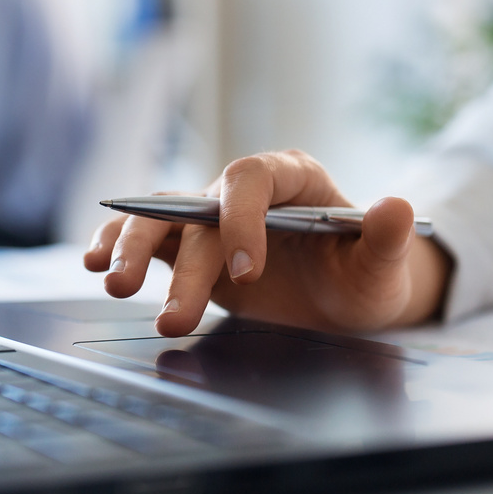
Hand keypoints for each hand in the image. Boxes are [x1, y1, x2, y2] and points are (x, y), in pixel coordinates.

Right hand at [82, 150, 449, 336]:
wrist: (345, 301)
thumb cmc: (364, 276)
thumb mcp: (383, 266)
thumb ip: (386, 238)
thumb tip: (397, 206)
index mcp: (292, 178)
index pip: (251, 180)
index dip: (241, 218)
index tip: (246, 271)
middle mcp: (244, 192)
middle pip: (199, 208)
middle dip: (183, 262)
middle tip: (175, 315)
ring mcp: (211, 218)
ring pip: (160, 217)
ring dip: (133, 249)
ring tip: (114, 285)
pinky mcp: (189, 248)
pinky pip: (146, 237)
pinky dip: (116, 245)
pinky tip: (94, 264)